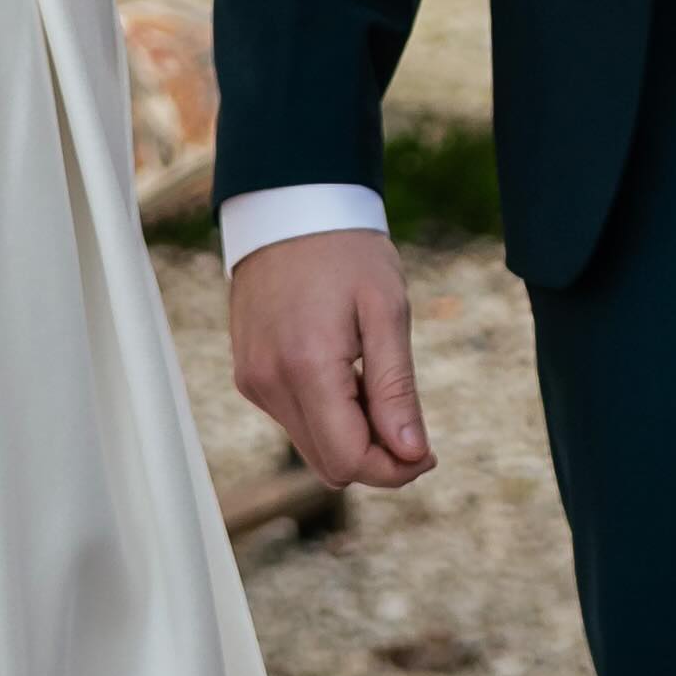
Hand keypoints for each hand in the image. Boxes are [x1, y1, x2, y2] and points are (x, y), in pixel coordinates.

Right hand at [229, 230, 434, 491]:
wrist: (290, 206)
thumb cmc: (346, 251)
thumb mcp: (387, 311)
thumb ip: (396, 388)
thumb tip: (412, 455)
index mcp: (305, 368)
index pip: (349, 460)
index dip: (395, 469)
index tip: (427, 451)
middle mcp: (269, 383)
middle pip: (329, 464)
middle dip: (376, 456)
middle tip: (408, 417)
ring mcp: (253, 380)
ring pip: (311, 446)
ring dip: (350, 433)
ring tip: (371, 377)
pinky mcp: (248, 375)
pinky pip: (293, 419)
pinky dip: (325, 413)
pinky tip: (343, 370)